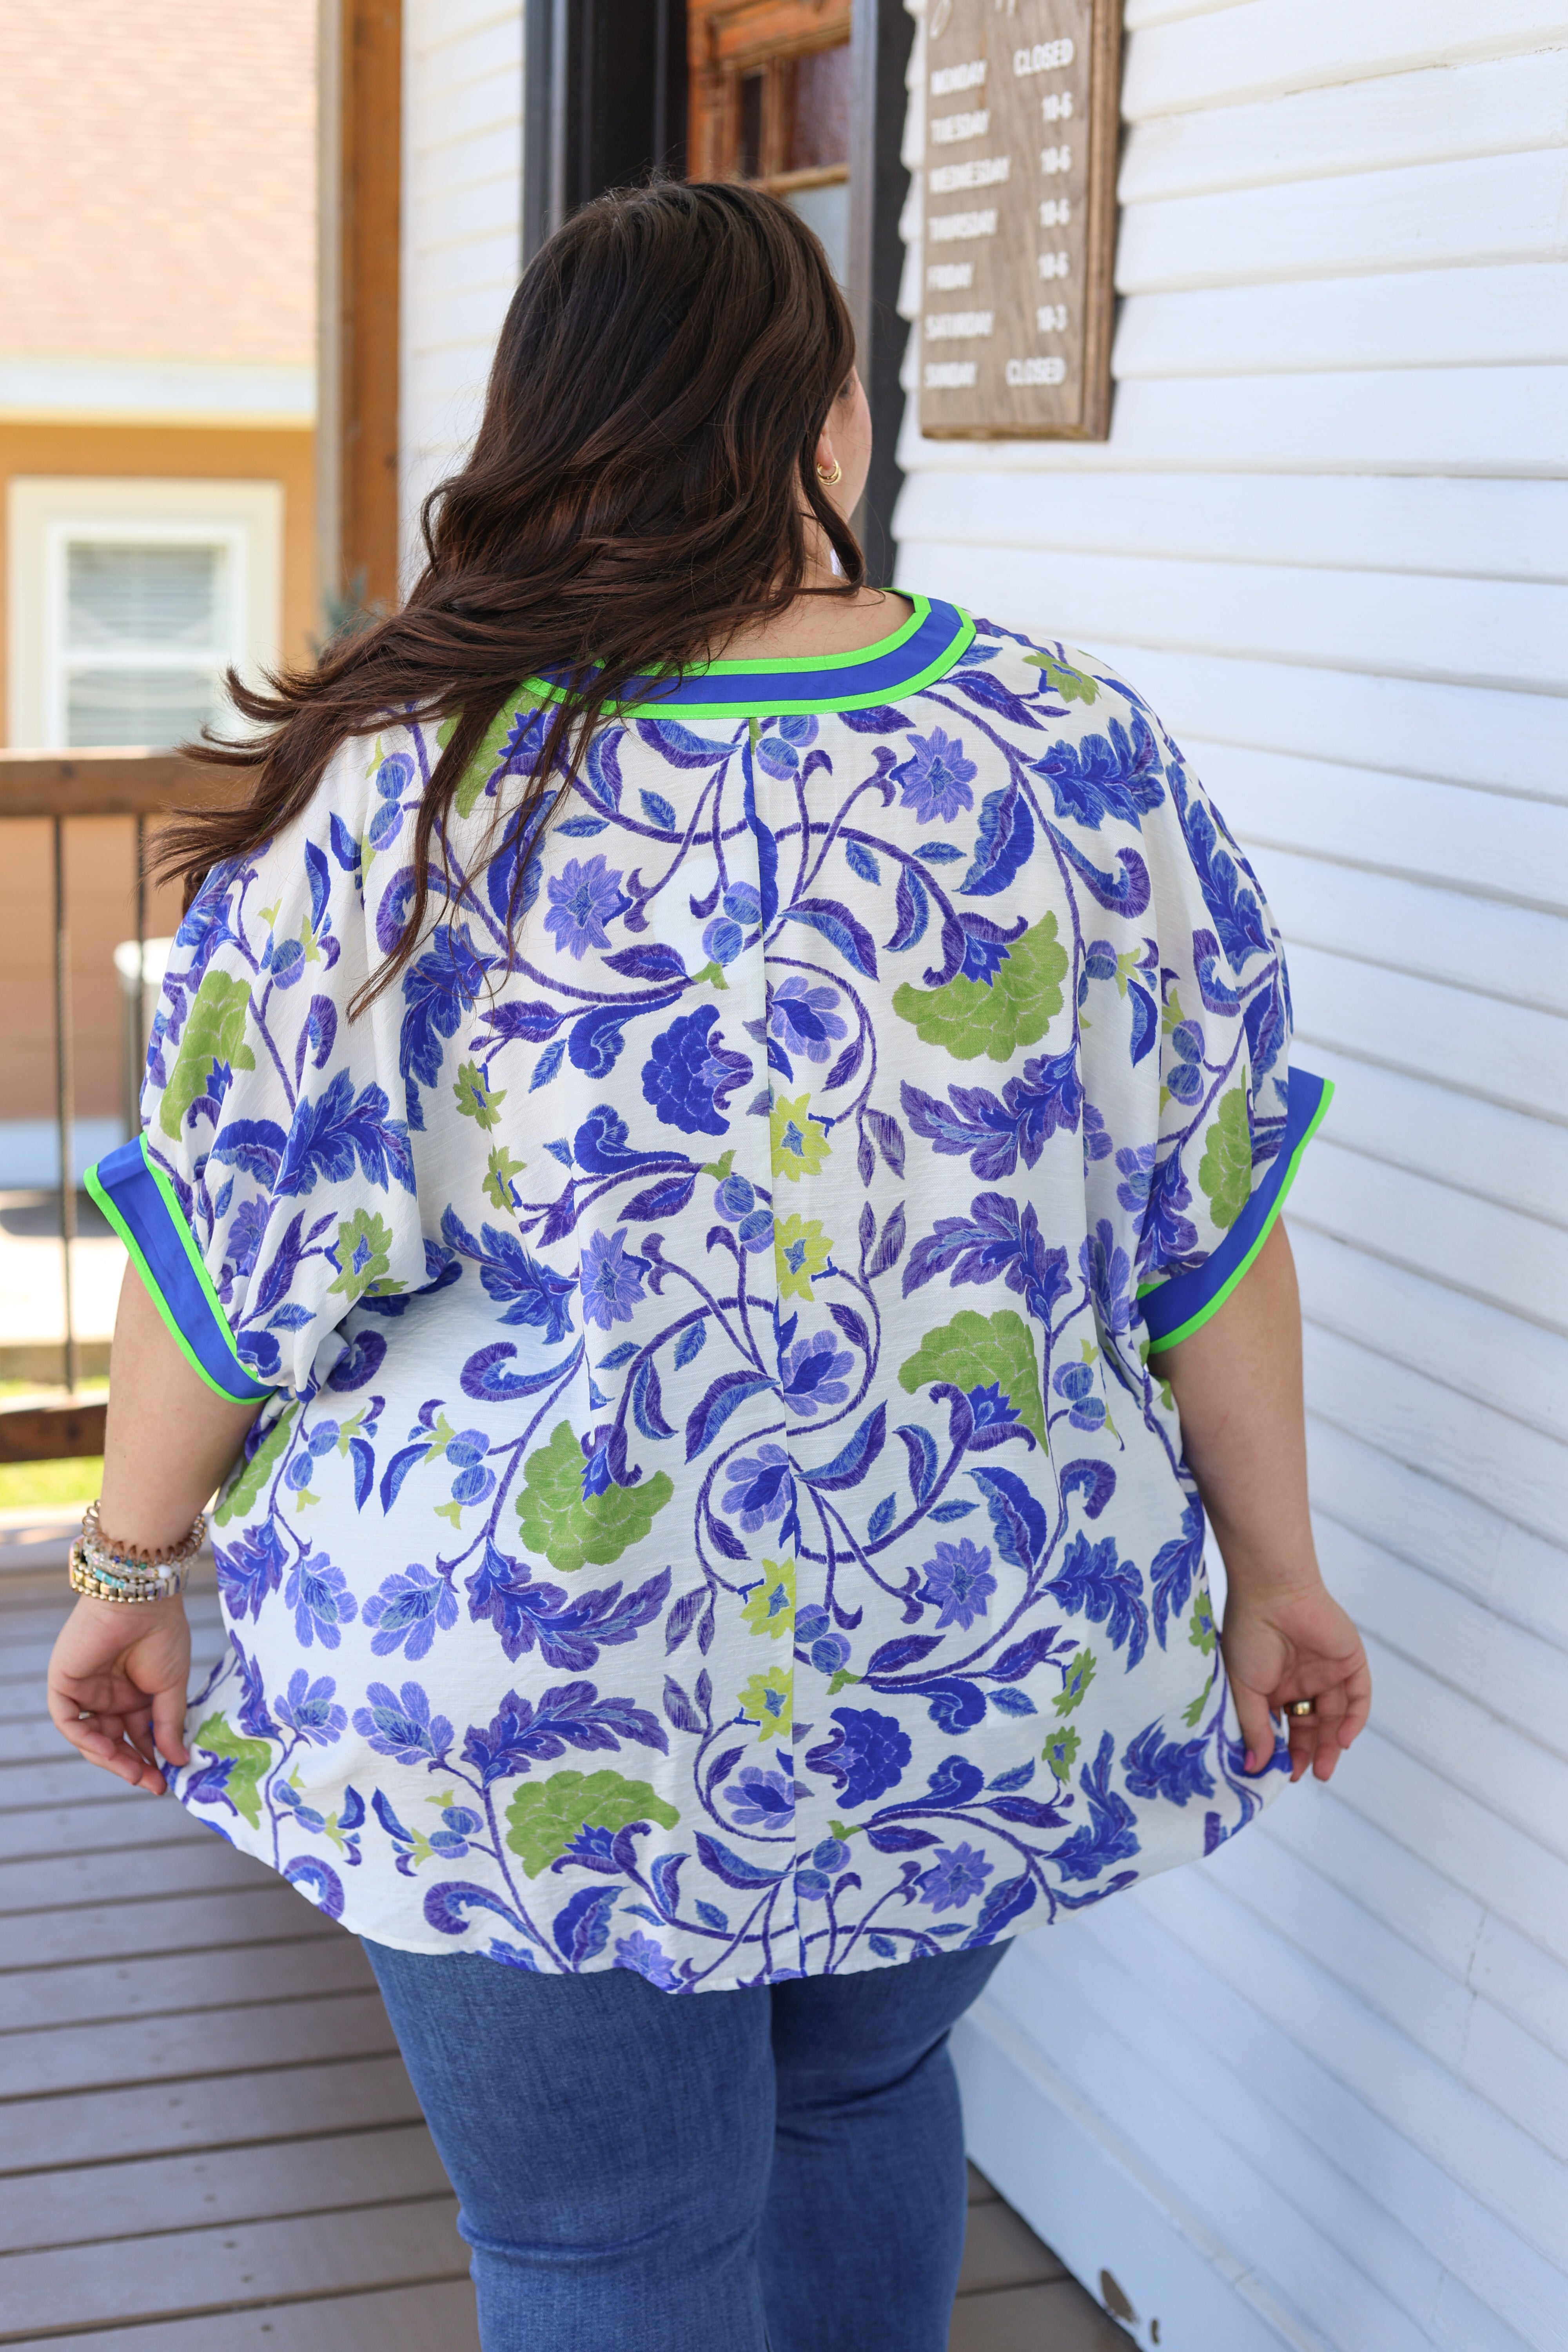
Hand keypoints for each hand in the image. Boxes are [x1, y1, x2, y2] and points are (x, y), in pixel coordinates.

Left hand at [47, 1596, 191, 1794]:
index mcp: (134, 1694)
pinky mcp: (65, 1684)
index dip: (151, 1760)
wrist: (141, 1601)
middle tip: (152, 1783)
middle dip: (132, 1765)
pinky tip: (110, 1750)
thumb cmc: (163, 1635)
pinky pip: (70, 1722)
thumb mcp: (172, 1686)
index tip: (167, 1781)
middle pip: (114, 1742)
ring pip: (90, 1738)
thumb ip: (168, 1724)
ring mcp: (86, 1692)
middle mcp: (108, 1696)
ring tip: (135, 1772)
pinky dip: (87, 1740)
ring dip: (111, 1759)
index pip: (138, 1736)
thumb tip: (178, 1760)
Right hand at [1220, 1577, 1370, 1784]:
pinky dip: (1354, 1719)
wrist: (1272, 1592)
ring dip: (1333, 1744)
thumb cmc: (1249, 1635)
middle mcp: (1301, 1680)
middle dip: (1311, 1753)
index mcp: (1274, 1685)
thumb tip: (1254, 1767)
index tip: (1280, 1774)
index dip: (1284, 1751)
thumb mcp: (1245, 1688)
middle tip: (1306, 1776)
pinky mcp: (1349, 1660)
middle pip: (1312, 1726)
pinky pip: (1358, 1696)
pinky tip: (1344, 1740)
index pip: (1284, 1726)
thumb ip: (1255, 1728)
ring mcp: (1327, 1671)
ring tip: (1324, 1769)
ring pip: (1336, 1716)